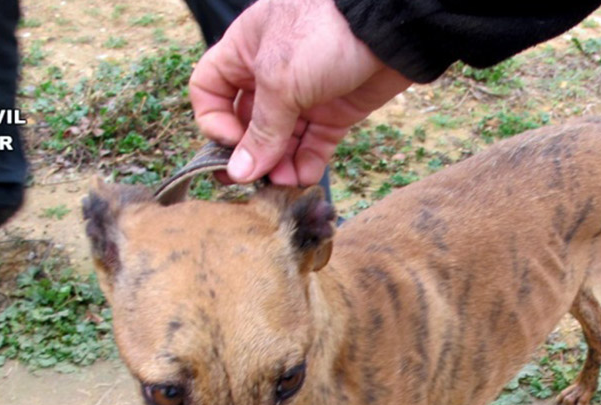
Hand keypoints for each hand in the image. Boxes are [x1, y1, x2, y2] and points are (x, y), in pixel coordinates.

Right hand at [189, 0, 413, 184]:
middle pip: (247, 122)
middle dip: (250, 153)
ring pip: (282, 140)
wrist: (389, 26)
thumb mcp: (281, 79)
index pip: (210, 91)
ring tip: (283, 182)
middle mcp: (270, 75)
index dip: (214, 120)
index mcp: (243, 52)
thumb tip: (240, 171)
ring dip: (279, 165)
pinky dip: (307, 163)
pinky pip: (313, 144)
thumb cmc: (325, 31)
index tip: (230, 144)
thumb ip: (261, 129)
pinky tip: (304, 176)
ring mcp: (304, 95)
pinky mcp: (335, 111)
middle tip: (253, 181)